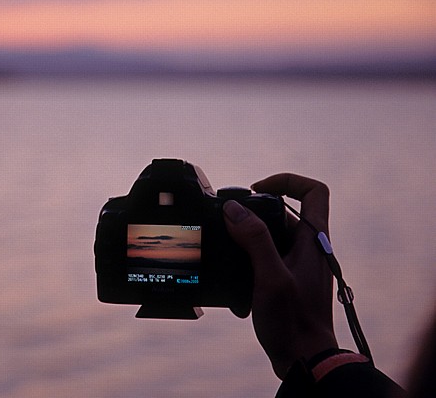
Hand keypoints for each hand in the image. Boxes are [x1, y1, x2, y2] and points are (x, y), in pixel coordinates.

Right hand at [223, 173, 337, 378]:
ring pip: (268, 237)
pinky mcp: (287, 279)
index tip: (257, 190)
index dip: (286, 181)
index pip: (314, 192)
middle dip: (251, 217)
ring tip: (231, 258)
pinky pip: (264, 258)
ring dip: (246, 243)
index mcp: (313, 240)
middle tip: (228, 227)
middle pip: (280, 213)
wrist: (304, 359)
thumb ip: (255, 240)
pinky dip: (247, 263)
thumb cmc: (294, 323)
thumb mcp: (271, 276)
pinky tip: (236, 281)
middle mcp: (308, 248)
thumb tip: (234, 209)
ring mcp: (298, 264)